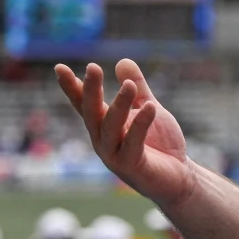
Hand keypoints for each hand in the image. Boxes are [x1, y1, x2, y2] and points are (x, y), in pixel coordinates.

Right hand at [55, 60, 195, 207]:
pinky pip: (134, 143)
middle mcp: (103, 141)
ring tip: (129, 85)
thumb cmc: (160, 144)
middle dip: (91, 91)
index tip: (59, 67)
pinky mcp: (132, 167)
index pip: (84, 105)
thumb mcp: (148, 109)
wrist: (178, 178)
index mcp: (104, 126)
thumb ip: (137, 89)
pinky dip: (141, 124)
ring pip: (110, 128)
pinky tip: (151, 107)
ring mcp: (115, 156)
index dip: (72, 88)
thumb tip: (123, 60)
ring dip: (119, 105)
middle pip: (92, 113)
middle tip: (92, 67)